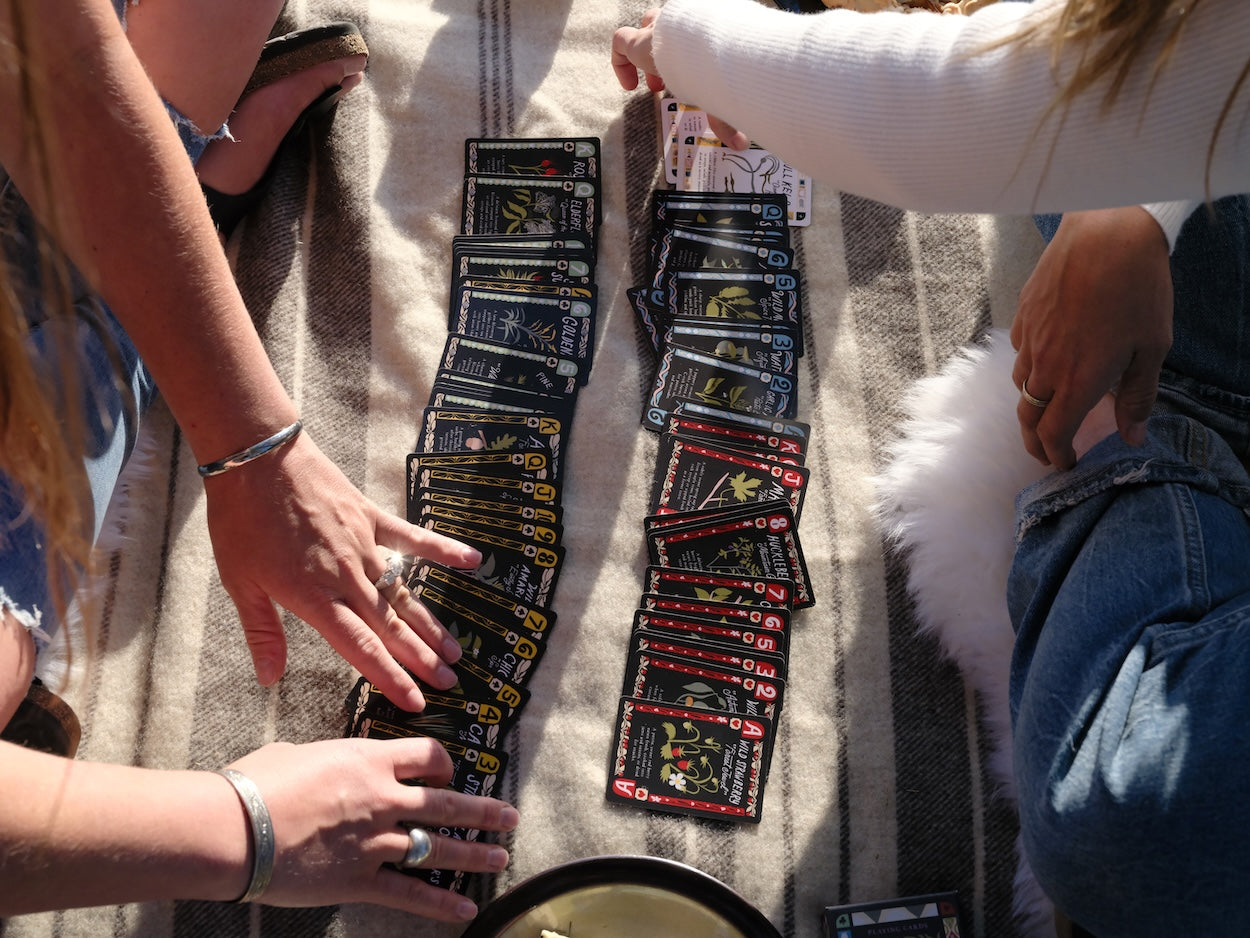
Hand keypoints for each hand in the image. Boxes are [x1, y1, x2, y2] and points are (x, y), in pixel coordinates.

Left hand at [203, 432, 480, 710]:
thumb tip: (269, 679)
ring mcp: (364, 545)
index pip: (362, 648)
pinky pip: (412, 537)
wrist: (255, 459)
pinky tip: (472, 560)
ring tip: (455, 650)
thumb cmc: (241, 522)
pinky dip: (442, 549)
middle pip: (391, 626)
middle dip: (421, 660)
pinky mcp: (370, 517)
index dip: (390, 678)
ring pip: (404, 592)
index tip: (415, 703)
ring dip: (430, 624)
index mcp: (314, 597)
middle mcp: (347, 576)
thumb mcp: (240, 583)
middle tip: (449, 683)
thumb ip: (262, 632)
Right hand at [225, 737, 517, 919]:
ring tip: (501, 858)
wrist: (236, 828)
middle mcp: (383, 798)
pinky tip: (465, 909)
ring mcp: (376, 841)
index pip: (427, 756)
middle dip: (484, 811)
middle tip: (510, 817)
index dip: (445, 763)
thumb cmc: (255, 784)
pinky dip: (440, 903)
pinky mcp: (360, 880)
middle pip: (448, 803)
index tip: (450, 771)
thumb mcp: (295, 754)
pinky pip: (410, 893)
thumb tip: (315, 763)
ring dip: (475, 855)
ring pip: (439, 848)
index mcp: (369, 760)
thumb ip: (322, 760)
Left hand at [611, 8, 749, 149]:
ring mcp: (655, 30)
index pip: (685, 35)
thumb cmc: (718, 64)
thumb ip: (725, 117)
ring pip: (642, 33)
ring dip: (643, 59)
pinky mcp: (637, 41)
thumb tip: (741, 143)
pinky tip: (629, 87)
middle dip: (662, 56)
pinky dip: (621, 64)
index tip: (682, 79)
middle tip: (664, 84)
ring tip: (651, 87)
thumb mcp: (719, 92)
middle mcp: (676, 25)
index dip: (680, 57)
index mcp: (696, 33)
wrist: (705, 45)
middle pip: (662, 29)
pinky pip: (620, 43)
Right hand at [1010, 207, 1172, 468]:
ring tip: (1050, 405)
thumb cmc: (1138, 288)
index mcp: (1077, 381)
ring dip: (1033, 403)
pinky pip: (1021, 351)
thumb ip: (1138, 397)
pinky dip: (1031, 366)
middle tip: (1047, 451)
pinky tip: (1049, 356)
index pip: (1053, 435)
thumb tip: (1132, 436)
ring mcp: (1029, 339)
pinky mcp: (1023, 314)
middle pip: (1027, 417)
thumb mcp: (1153, 348)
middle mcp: (1045, 366)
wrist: (1108, 230)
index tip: (1065, 465)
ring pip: (1021, 384)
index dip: (1057, 456)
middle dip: (1035, 441)